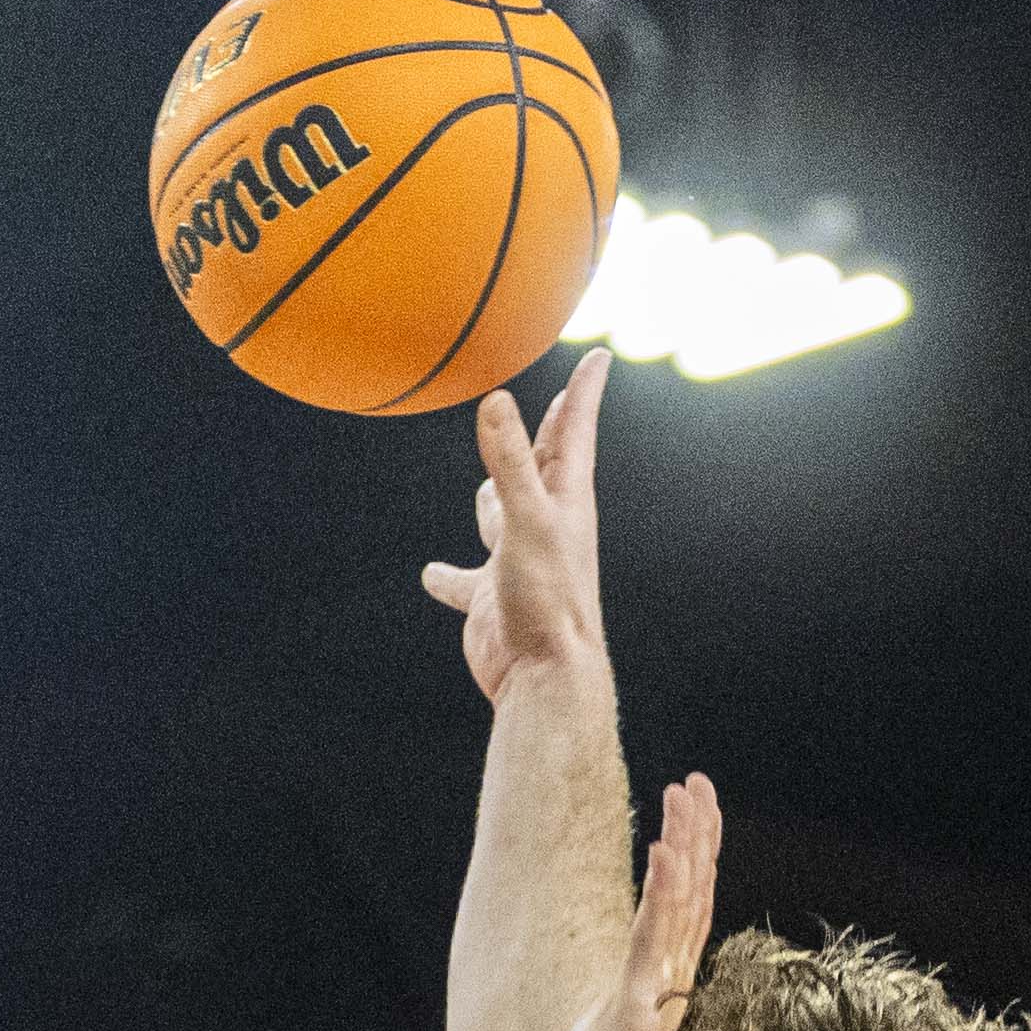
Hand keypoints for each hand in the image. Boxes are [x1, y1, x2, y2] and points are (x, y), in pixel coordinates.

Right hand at [420, 351, 612, 702]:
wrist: (543, 675)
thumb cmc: (547, 598)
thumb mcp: (525, 519)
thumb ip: (508, 460)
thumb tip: (497, 399)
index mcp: (565, 499)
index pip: (574, 430)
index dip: (583, 391)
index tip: (600, 356)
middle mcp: (545, 524)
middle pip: (542, 464)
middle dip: (547, 431)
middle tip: (557, 403)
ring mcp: (516, 559)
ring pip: (501, 514)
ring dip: (493, 496)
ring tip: (485, 482)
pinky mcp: (490, 596)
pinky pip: (461, 579)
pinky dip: (447, 576)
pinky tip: (431, 576)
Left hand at [474, 767, 718, 1030]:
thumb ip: (631, 1019)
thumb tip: (636, 1003)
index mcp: (666, 992)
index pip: (690, 913)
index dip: (698, 861)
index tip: (698, 813)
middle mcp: (669, 989)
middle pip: (694, 896)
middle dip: (700, 836)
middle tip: (700, 782)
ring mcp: (655, 997)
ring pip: (680, 906)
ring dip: (685, 845)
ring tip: (687, 793)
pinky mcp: (633, 1009)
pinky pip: (651, 938)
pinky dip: (661, 892)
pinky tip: (664, 848)